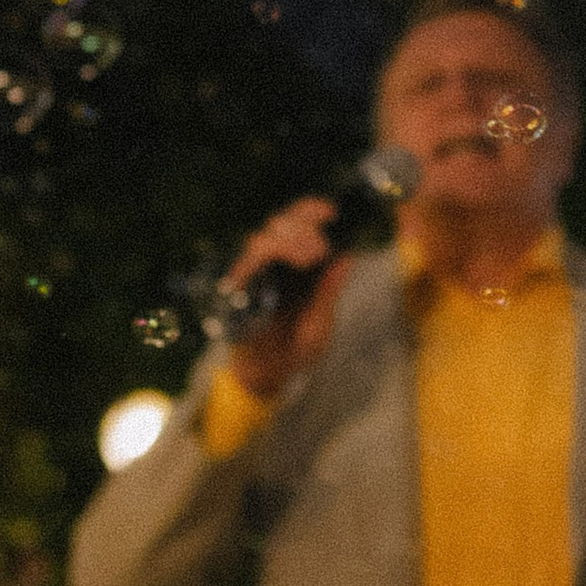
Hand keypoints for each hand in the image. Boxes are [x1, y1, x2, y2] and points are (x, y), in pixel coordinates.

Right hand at [217, 196, 351, 400]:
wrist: (267, 375)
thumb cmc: (297, 350)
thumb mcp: (320, 323)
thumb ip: (329, 292)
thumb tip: (348, 257)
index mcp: (301, 265)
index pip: (302, 223)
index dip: (312, 210)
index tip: (330, 212)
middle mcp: (277, 263)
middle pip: (281, 221)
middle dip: (302, 224)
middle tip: (319, 247)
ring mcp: (256, 273)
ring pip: (262, 236)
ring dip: (287, 240)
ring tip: (310, 256)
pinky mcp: (238, 287)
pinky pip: (244, 262)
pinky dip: (261, 256)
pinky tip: (280, 261)